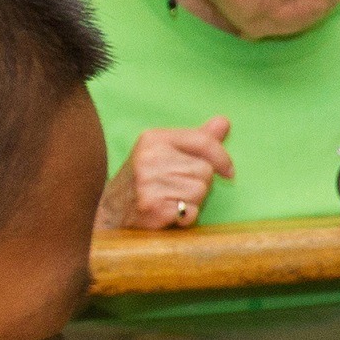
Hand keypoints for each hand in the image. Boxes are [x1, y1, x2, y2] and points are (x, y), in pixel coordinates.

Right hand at [97, 117, 233, 231]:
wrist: (111, 211)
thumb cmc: (145, 179)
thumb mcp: (166, 151)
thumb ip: (197, 139)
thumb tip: (224, 121)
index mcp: (154, 138)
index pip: (203, 141)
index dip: (222, 158)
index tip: (229, 172)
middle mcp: (150, 157)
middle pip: (205, 170)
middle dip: (199, 184)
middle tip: (177, 188)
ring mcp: (148, 183)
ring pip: (200, 191)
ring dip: (192, 201)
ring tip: (171, 200)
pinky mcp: (152, 207)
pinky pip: (190, 212)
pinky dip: (185, 217)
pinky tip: (168, 213)